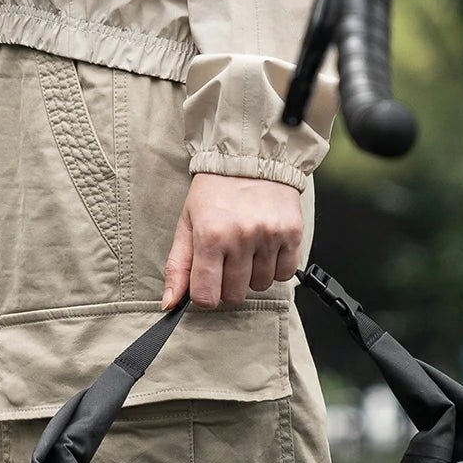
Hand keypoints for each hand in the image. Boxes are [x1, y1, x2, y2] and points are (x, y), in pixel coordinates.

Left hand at [162, 173, 302, 309]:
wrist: (251, 157)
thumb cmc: (215, 192)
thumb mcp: (187, 224)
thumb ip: (177, 267)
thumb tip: (169, 305)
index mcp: (210, 235)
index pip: (207, 296)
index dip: (206, 295)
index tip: (207, 282)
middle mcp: (241, 236)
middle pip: (235, 295)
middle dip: (229, 284)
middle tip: (228, 259)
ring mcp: (269, 235)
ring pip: (261, 285)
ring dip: (253, 274)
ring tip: (248, 247)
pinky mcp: (292, 233)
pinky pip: (285, 274)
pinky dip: (275, 267)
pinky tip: (266, 248)